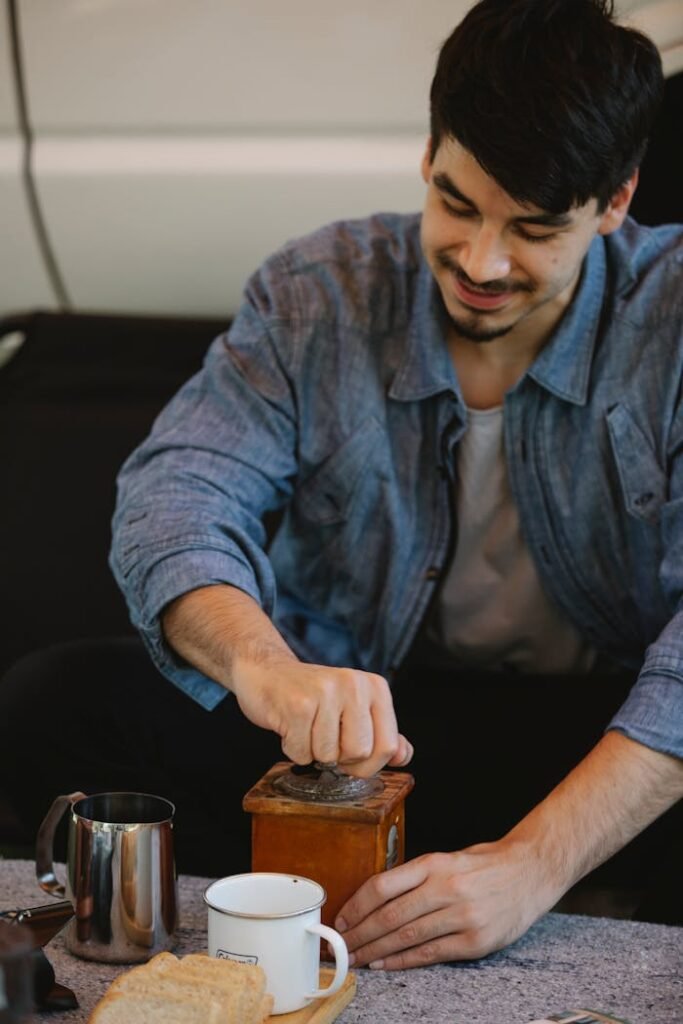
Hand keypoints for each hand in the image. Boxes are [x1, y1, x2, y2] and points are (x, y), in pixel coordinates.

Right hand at [231, 658, 412, 777]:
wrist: (265, 671)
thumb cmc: (311, 695)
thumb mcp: (353, 709)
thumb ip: (380, 733)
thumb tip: (403, 756)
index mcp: (375, 687)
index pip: (388, 746)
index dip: (369, 764)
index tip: (351, 754)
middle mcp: (354, 684)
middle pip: (360, 754)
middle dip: (339, 760)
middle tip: (323, 738)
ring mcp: (326, 692)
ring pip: (329, 756)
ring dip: (312, 752)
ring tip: (305, 727)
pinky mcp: (298, 704)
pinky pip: (302, 753)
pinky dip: (293, 750)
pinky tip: (289, 726)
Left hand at [335, 839, 554, 967]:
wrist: (532, 871)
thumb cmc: (486, 864)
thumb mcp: (448, 858)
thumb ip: (416, 876)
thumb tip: (376, 898)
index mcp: (434, 863)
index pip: (383, 885)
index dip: (356, 906)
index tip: (341, 919)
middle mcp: (446, 888)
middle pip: (390, 916)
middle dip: (360, 934)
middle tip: (339, 947)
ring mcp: (462, 916)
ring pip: (407, 937)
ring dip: (376, 951)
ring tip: (356, 958)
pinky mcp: (476, 941)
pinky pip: (431, 954)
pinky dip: (404, 961)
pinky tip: (386, 964)